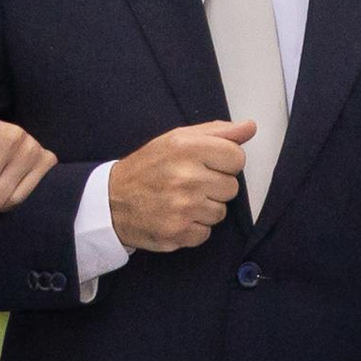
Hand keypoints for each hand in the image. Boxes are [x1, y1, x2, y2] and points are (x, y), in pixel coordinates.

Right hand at [106, 119, 256, 252]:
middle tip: (189, 184)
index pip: (237, 158)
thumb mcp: (177, 139)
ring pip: (220, 212)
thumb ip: (216, 132)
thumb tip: (250, 127)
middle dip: (214, 187)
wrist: (111, 201)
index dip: (225, 163)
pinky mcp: (178, 233)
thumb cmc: (148, 168)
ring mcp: (183, 207)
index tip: (207, 165)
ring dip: (204, 209)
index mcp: (187, 148)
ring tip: (181, 201)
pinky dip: (193, 228)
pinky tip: (176, 217)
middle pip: (232, 187)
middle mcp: (186, 177)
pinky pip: (206, 233)